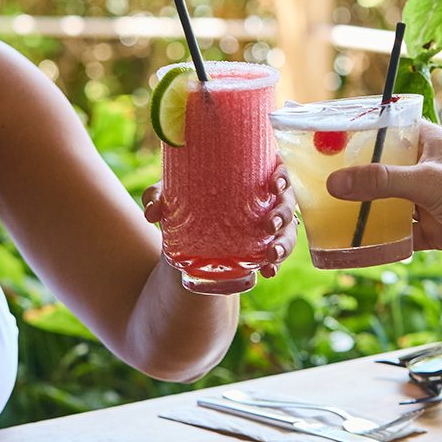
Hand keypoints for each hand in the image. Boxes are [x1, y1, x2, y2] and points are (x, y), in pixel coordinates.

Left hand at [142, 161, 297, 279]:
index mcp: (251, 176)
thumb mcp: (170, 196)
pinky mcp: (263, 249)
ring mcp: (268, 226)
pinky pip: (276, 257)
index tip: (273, 185)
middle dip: (283, 213)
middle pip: (287, 202)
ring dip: (284, 243)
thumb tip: (153, 212)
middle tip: (269, 223)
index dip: (282, 176)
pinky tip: (267, 272)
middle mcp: (265, 200)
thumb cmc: (185, 203)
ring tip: (270, 255)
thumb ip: (158, 196)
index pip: (276, 170)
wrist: (184, 237)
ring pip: (288, 232)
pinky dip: (274, 265)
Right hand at [325, 122, 441, 276]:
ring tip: (326, 219)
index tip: (318, 142)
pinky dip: (379, 242)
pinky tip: (356, 249)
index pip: (382, 128)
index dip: (352, 133)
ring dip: (362, 213)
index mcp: (425, 141)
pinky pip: (396, 235)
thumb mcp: (429, 182)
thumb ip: (381, 182)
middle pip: (377, 169)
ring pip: (384, 204)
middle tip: (314, 185)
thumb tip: (334, 184)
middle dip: (349, 179)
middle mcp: (423, 167)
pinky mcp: (432, 231)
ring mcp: (427, 200)